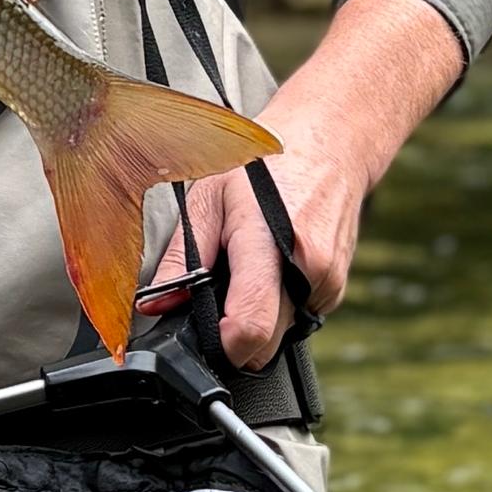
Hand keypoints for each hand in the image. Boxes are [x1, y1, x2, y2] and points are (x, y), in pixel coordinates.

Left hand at [147, 0, 467, 367]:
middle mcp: (308, 268)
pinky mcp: (336, 290)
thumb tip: (155, 303)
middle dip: (237, 334)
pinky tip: (274, 268)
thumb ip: (181, 256)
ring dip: (259, 317)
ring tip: (250, 270)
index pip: (252, 326)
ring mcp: (328, 282)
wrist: (330, 145)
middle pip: (266, 343)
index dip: (224, 345)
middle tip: (222, 295)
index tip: (208, 336)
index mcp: (270, 243)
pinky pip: (298, 319)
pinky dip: (280, 305)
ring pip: (282, 334)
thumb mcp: (209, 197)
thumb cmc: (266, 167)